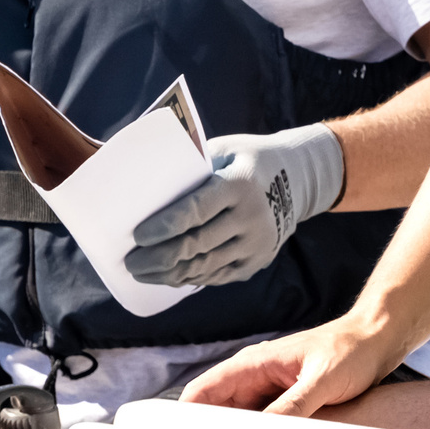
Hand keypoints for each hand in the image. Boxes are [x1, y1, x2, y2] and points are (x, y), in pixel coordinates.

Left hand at [126, 124, 344, 287]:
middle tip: (130, 262)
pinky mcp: (258, 261)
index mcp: (239, 184)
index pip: (195, 211)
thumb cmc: (248, 160)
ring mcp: (257, 243)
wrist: (298, 179)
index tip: (136, 237)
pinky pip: (217, 276)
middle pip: (196, 246)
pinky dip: (190, 278)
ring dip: (168, 274)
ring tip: (142, 273)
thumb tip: (144, 184)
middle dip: (157, 258)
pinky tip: (169, 275)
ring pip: (204, 267)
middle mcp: (252, 217)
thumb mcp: (225, 150)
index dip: (163, 227)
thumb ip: (192, 167)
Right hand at [182, 317, 397, 416]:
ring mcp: (269, 394)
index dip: (183, 420)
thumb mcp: (323, 380)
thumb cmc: (352, 350)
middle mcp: (254, 379)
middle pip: (214, 415)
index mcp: (252, 364)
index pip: (201, 393)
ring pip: (238, 426)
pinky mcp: (285, 406)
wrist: (379, 341)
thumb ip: (293, 406)